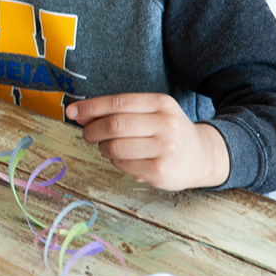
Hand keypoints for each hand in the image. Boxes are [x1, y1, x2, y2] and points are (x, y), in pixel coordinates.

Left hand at [65, 93, 230, 190]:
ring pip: (115, 147)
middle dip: (92, 130)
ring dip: (103, 148)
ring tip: (109, 147)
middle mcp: (166, 124)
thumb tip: (79, 113)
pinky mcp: (161, 171)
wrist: (203, 155)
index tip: (72, 112)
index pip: (117, 103)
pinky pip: (124, 165)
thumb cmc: (168, 131)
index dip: (90, 108)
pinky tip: (125, 159)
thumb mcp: (150, 112)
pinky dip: (116, 162)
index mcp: (160, 103)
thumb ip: (118, 111)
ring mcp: (165, 149)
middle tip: (87, 134)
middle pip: (114, 125)